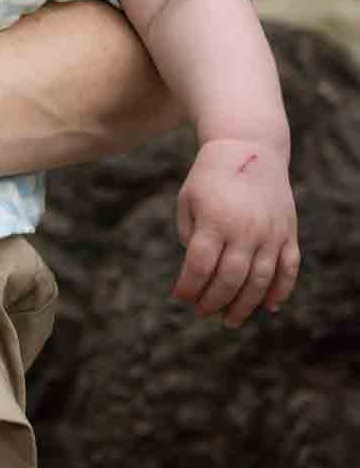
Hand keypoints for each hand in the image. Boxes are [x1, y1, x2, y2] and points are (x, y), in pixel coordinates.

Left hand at [172, 136, 299, 325]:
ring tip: (229, 320)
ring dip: (244, 306)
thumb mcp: (188, 198)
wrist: (249, 147)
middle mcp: (246, 229)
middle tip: (202, 313)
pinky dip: (280, 291)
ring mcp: (271, 233)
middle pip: (229, 280)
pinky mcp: (288, 233)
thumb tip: (199, 273)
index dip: (188, 287)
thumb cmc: (210, 176)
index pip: (199, 266)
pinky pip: (288, 270)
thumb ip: (190, 236)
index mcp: (216, 219)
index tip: (179, 298)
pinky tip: (268, 307)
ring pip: (260, 282)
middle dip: (213, 302)